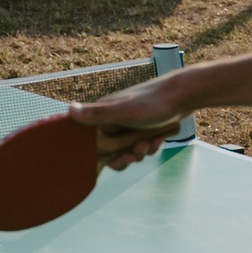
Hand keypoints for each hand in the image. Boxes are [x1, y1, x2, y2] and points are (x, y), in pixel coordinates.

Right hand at [68, 78, 191, 169]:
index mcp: (103, 114)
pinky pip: (141, 145)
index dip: (107, 156)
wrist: (183, 95)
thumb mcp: (124, 112)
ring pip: (128, 150)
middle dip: (128, 156)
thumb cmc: (153, 103)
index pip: (94, 144)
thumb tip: (68, 111)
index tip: (123, 157)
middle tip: (139, 152)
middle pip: (112, 151)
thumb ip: (97, 114)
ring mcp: (128, 123)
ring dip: (142, 151)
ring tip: (152, 142)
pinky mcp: (142, 126)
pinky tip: (159, 138)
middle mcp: (112, 118)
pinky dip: (150, 145)